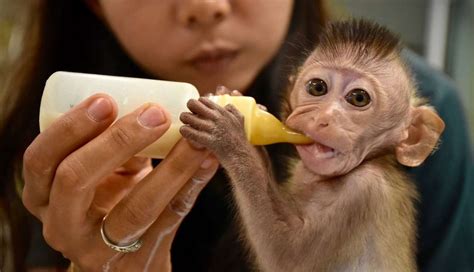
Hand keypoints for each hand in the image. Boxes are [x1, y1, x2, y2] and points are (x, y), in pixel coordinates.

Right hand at [22, 94, 217, 270]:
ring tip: (194, 137)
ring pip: (136, 206)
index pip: (40, 159)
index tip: (106, 99)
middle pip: (76, 180)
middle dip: (116, 140)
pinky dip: (192, 184)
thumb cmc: (106, 202)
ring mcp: (100, 249)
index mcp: (42, 195)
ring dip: (172, 166)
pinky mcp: (140, 257)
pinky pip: (171, 217)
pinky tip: (208, 160)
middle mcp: (62, 225)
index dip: (70, 127)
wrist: (122, 256)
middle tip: (155, 113)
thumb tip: (151, 104)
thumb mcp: (96, 175)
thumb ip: (111, 146)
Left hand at [179, 97, 248, 163]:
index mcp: (222, 112)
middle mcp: (216, 118)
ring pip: (188, 117)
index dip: (198, 104)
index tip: (197, 110)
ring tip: (186, 124)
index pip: (203, 100)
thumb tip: (226, 105)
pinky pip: (189, 132)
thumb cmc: (239, 139)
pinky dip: (185, 131)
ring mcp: (212, 129)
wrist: (241, 156)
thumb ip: (233, 110)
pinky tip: (185, 132)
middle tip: (189, 115)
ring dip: (185, 120)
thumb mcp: (240, 120)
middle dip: (189, 109)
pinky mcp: (207, 140)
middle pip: (193, 104)